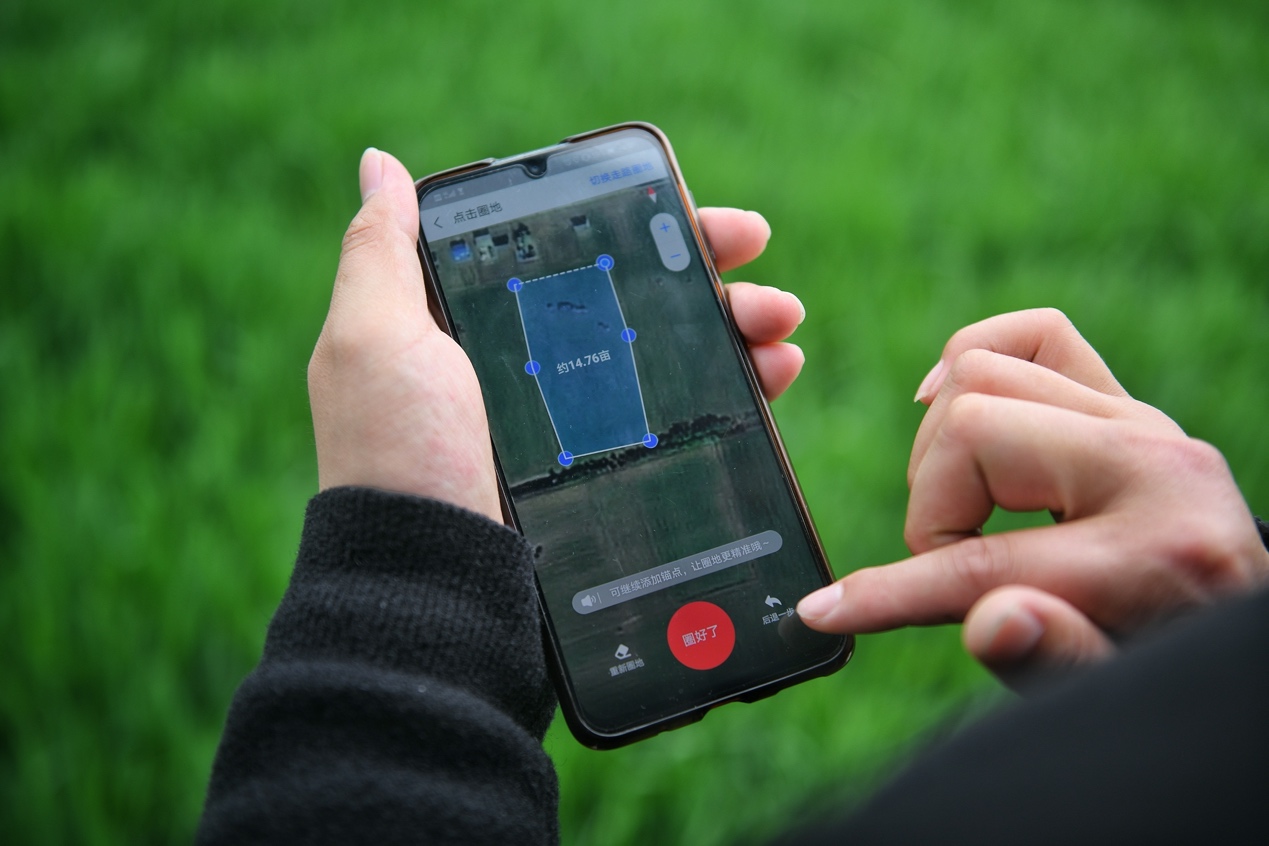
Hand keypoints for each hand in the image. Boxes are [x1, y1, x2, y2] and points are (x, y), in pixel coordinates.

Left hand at [308, 149, 807, 522]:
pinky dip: (738, 390)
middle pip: (641, 300)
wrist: (431, 587)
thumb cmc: (397, 457)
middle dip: (710, 274)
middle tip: (760, 263)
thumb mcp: (373, 341)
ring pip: (677, 355)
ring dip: (739, 327)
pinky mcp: (610, 475)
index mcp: (482, 326)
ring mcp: (580, 424)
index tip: (704, 219)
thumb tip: (380, 163)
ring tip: (782, 327)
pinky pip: (688, 419)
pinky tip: (772, 378)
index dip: (646, 229)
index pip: (578, 254)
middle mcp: (535, 366)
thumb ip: (381, 253)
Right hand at [797, 308, 1268, 686]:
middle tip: (945, 566)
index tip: (825, 610)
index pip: (987, 560)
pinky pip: (1034, 334)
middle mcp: (1150, 457)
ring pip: (983, 366)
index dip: (891, 592)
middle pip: (971, 420)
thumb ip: (1056, 658)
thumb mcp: (1122, 690)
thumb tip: (990, 621)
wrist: (1242, 624)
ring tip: (957, 512)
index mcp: (1156, 547)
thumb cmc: (1174, 660)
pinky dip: (974, 361)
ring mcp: (1138, 418)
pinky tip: (949, 412)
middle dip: (930, 501)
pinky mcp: (1124, 403)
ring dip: (943, 444)